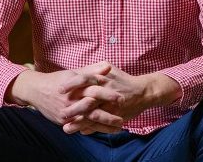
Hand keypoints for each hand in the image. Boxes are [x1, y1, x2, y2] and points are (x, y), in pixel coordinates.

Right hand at [7, 61, 124, 133]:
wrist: (36, 90)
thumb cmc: (58, 79)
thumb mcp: (75, 73)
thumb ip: (92, 71)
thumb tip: (108, 67)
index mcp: (76, 85)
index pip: (95, 89)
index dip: (108, 94)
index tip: (122, 98)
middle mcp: (71, 98)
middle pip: (93, 106)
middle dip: (108, 112)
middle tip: (122, 116)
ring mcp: (67, 110)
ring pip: (88, 119)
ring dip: (104, 124)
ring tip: (119, 126)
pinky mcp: (63, 120)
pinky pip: (80, 126)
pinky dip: (92, 128)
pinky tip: (104, 130)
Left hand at [62, 66, 181, 134]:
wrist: (143, 92)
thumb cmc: (123, 79)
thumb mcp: (110, 69)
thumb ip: (94, 69)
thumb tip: (78, 70)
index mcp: (103, 78)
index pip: (84, 79)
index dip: (71, 84)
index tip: (59, 89)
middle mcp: (106, 91)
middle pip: (86, 99)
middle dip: (72, 107)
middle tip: (59, 113)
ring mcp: (111, 105)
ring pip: (92, 115)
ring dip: (79, 122)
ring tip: (65, 128)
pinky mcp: (115, 116)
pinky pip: (101, 124)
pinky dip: (91, 128)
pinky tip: (81, 132)